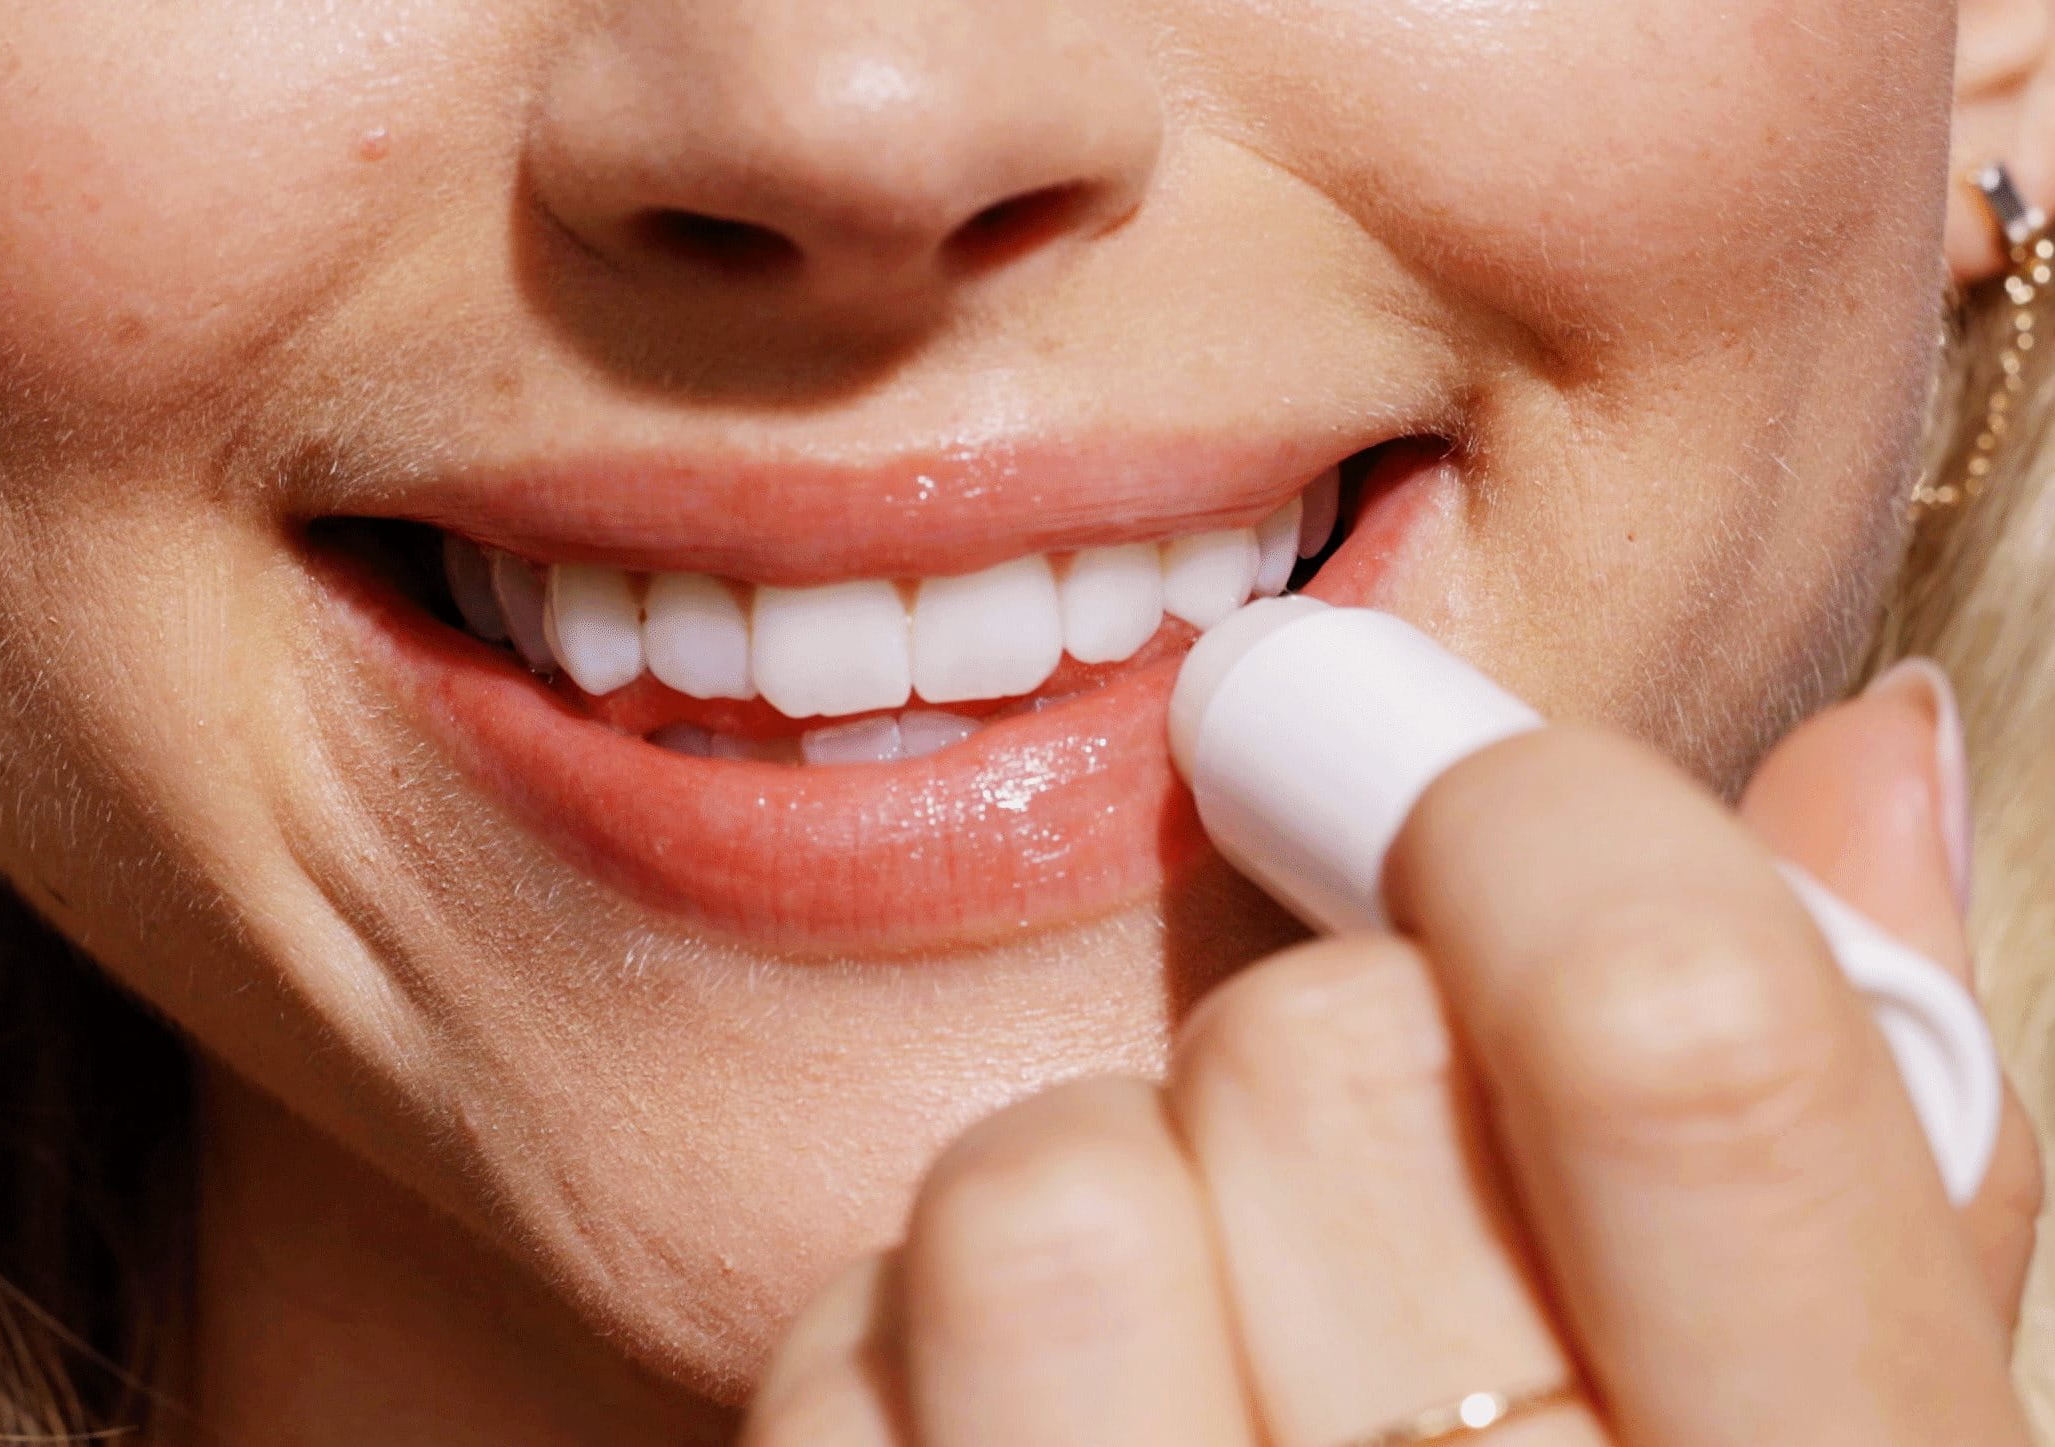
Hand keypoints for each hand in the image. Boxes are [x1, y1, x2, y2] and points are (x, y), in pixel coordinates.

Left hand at [742, 663, 2040, 1445]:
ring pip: (1037, 1193)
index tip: (1432, 773)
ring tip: (1166, 1362)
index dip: (1542, 823)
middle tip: (1340, 1222)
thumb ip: (1868, 1164)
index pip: (1683, 1040)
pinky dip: (903, 1377)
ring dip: (1080, 1217)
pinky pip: (839, 1372)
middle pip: (1304, 1056)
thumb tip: (1864, 752)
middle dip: (1304, 1068)